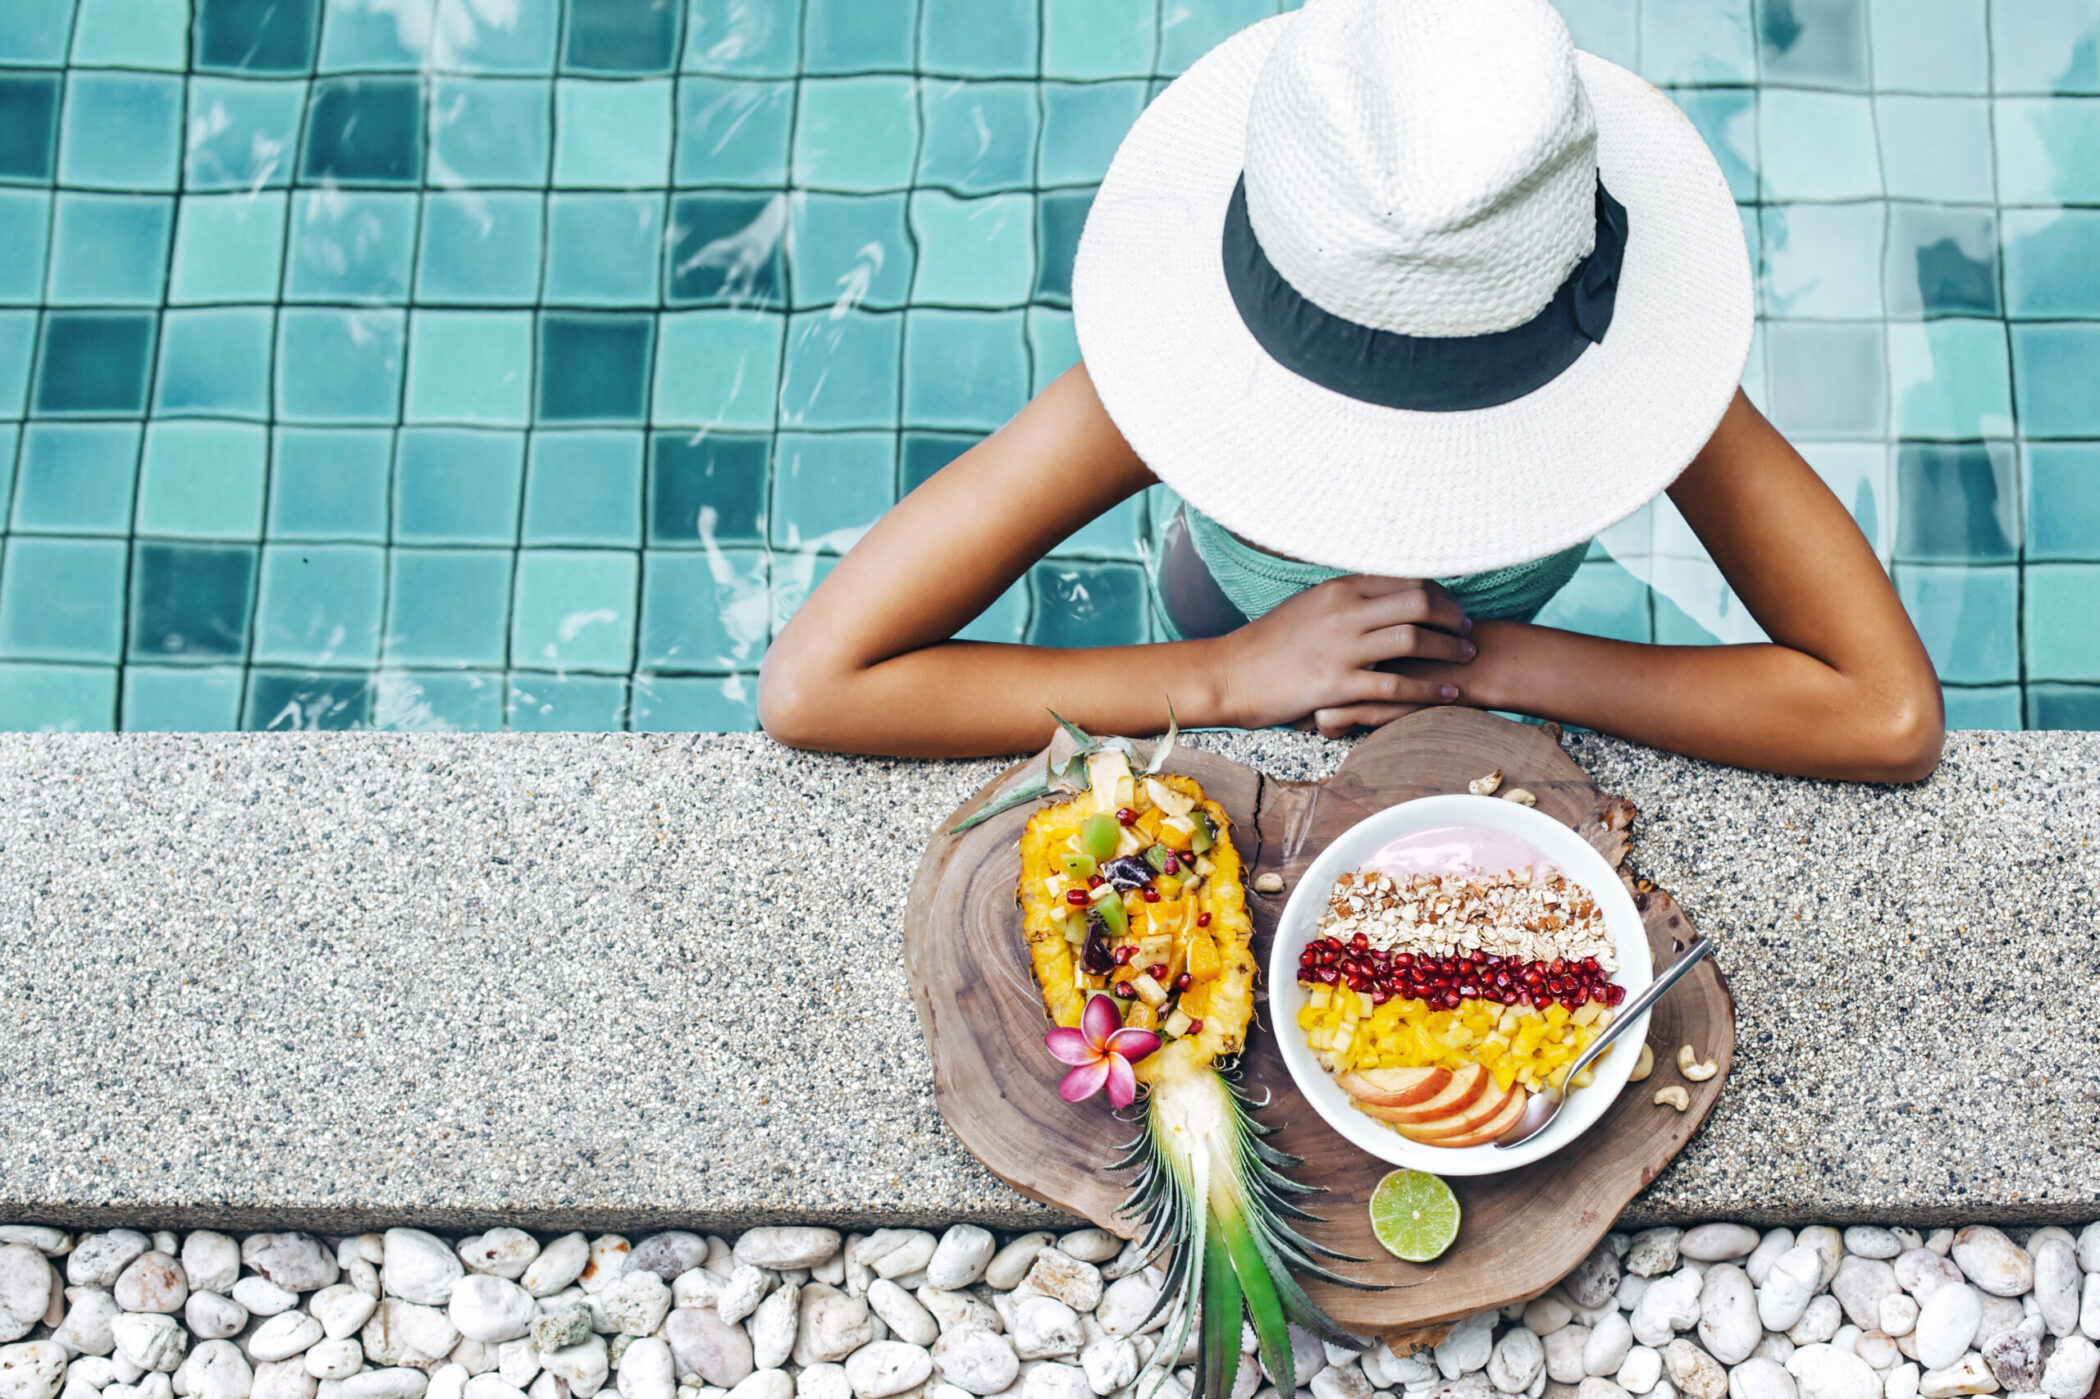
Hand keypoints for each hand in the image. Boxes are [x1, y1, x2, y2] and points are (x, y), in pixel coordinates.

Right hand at [1212, 576, 1475, 736]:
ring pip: (1413, 639)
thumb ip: (1344, 601)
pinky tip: (1447, 693)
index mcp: (1337, 589)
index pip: (1403, 578)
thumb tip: (1377, 598)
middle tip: (1468, 628)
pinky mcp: (1337, 685)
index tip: (1452, 605)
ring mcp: (1341, 648)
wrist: (1228, 674)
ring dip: (1448, 648)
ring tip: (1466, 657)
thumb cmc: (1266, 644)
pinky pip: (1395, 685)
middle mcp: (1343, 612)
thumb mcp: (1307, 608)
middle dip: (1452, 615)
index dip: (1438, 591)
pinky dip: (1428, 689)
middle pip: (1418, 601)